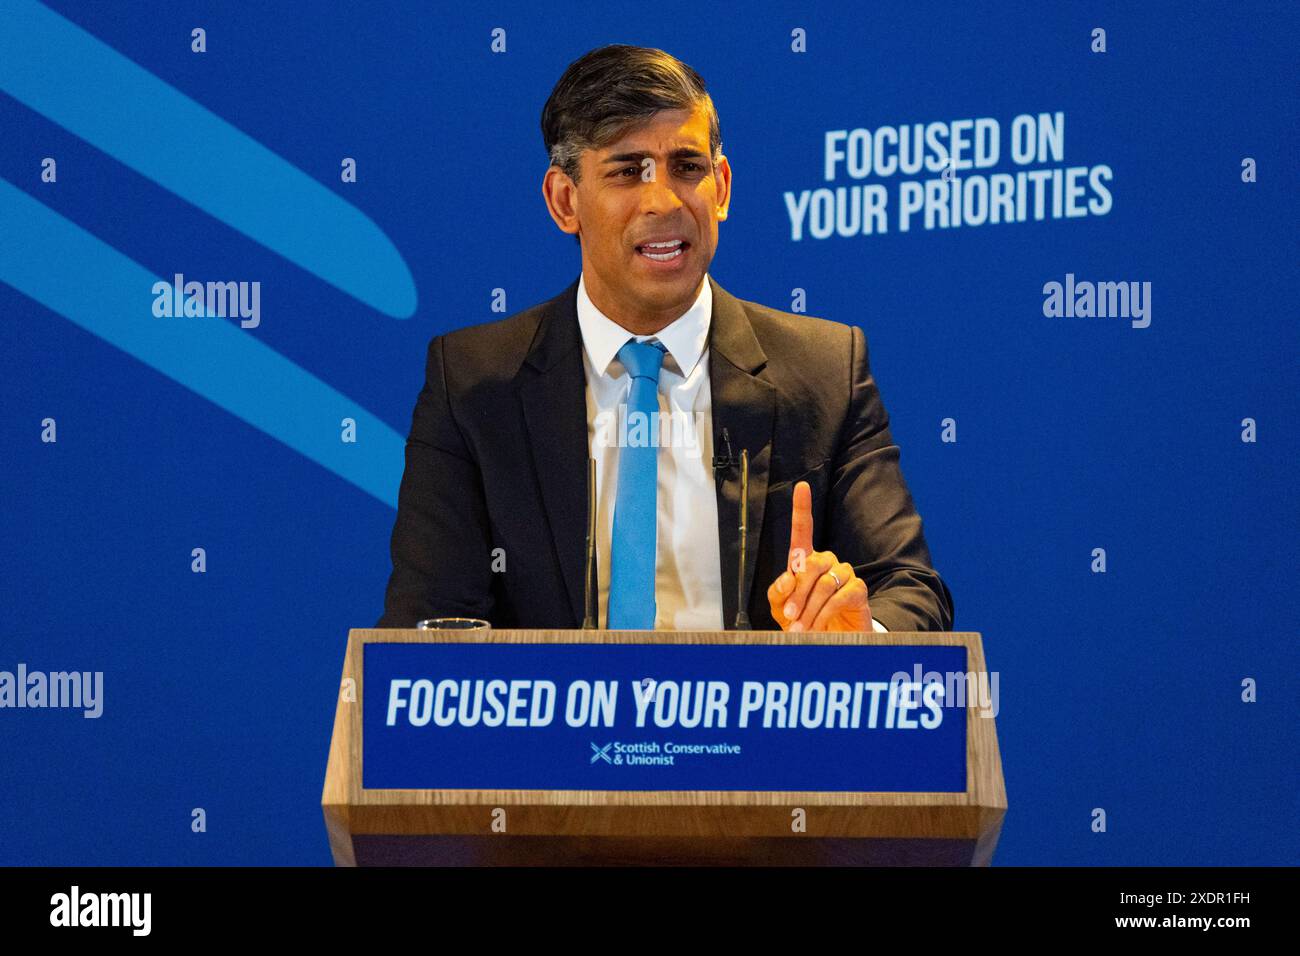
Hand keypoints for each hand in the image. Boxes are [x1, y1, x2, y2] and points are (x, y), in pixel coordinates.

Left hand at [766, 480, 871, 631]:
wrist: (826, 642)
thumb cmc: (801, 620)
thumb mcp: (781, 608)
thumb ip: (778, 593)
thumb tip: (789, 579)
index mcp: (805, 561)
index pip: (803, 529)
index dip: (802, 507)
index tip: (801, 486)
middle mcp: (827, 562)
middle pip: (811, 564)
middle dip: (798, 593)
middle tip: (791, 617)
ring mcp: (844, 574)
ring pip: (825, 583)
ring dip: (810, 609)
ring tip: (802, 628)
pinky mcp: (858, 590)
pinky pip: (840, 597)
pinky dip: (826, 614)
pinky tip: (819, 627)